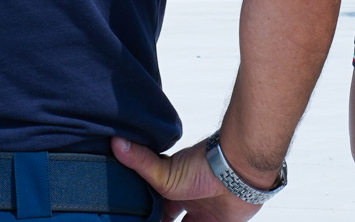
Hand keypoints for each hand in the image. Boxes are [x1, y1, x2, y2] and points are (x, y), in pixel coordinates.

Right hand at [112, 136, 261, 221]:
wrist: (238, 172)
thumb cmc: (204, 166)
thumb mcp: (164, 172)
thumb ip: (140, 161)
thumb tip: (116, 141)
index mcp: (172, 190)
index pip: (153, 209)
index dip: (145, 215)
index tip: (134, 218)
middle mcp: (188, 202)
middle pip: (169, 218)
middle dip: (160, 221)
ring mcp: (204, 214)